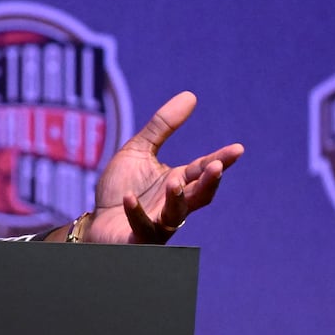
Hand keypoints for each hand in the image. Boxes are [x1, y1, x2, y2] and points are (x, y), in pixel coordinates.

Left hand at [84, 91, 242, 243]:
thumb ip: (162, 127)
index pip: (201, 171)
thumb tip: (191, 96)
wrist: (97, 221)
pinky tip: (129, 198)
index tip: (237, 149)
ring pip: (175, 215)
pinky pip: (140, 227)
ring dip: (176, 199)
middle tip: (215, 166)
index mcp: (177, 182)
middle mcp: (173, 204)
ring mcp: (157, 224)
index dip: (219, 161)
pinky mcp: (137, 238)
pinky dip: (136, 213)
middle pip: (198, 195)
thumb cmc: (121, 186)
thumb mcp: (138, 151)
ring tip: (174, 182)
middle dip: (208, 182)